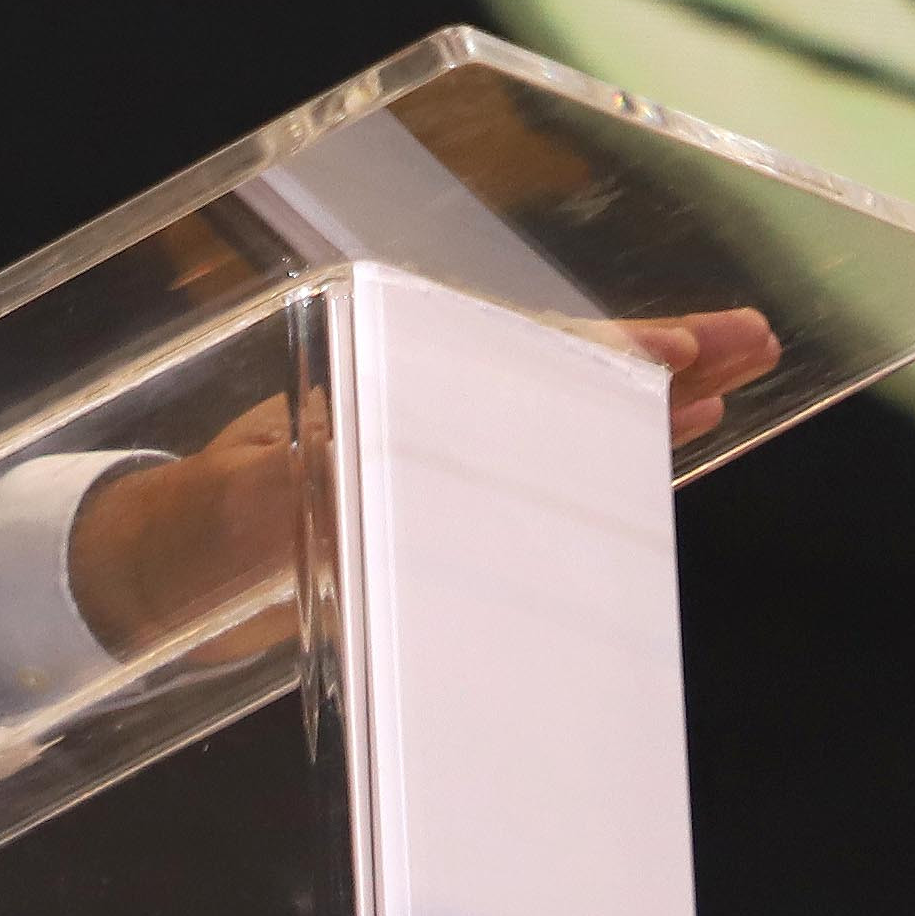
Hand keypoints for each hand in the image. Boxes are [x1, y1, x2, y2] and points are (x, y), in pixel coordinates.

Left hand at [53, 306, 783, 656]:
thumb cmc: (186, 539)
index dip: (597, 361)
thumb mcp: (223, 518)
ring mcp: (439, 443)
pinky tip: (676, 437)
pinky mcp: (446, 494)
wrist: (156, 578)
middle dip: (662, 354)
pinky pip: (552, 458)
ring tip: (746, 376)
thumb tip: (316, 478)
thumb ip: (272, 499)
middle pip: (560, 368)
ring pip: (569, 407)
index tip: (674, 355)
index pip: (511, 360)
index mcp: (377, 381)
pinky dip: (619, 444)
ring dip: (658, 392)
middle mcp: (419, 398)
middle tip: (758, 337)